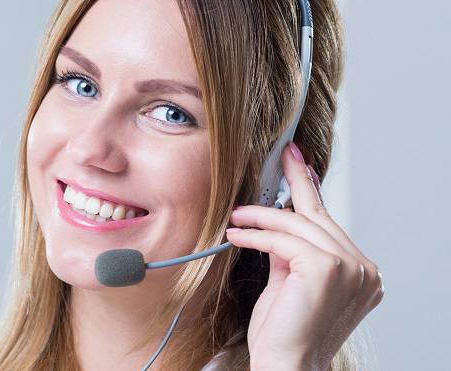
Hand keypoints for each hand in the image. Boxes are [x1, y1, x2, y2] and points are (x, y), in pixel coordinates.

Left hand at [225, 142, 382, 369]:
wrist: (286, 364)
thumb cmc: (285, 332)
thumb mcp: (290, 283)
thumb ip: (291, 253)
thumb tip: (277, 224)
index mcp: (361, 272)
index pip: (330, 223)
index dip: (312, 188)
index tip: (298, 160)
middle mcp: (363, 269)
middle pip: (318, 217)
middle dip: (293, 186)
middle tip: (278, 157)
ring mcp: (350, 268)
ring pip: (298, 225)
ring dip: (262, 216)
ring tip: (236, 215)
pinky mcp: (326, 269)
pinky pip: (284, 240)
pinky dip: (257, 234)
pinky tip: (237, 234)